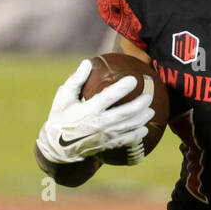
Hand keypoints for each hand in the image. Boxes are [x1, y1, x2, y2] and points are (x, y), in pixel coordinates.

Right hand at [35, 59, 155, 163]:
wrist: (58, 148)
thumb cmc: (61, 118)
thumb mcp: (64, 97)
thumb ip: (77, 80)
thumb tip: (88, 62)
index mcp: (88, 110)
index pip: (109, 97)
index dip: (123, 88)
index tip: (134, 80)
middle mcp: (99, 123)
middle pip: (125, 113)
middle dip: (140, 104)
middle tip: (149, 96)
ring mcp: (105, 136)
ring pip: (129, 127)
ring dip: (142, 119)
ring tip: (151, 111)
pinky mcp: (107, 145)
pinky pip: (126, 140)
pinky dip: (137, 135)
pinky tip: (144, 130)